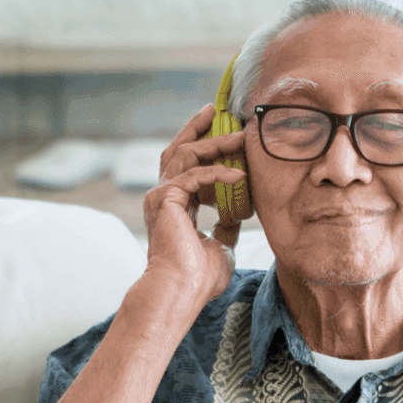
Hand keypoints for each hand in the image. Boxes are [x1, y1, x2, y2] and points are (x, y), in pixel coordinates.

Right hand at [140, 104, 246, 307]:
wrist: (181, 290)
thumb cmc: (198, 277)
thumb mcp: (221, 245)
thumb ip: (226, 226)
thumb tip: (239, 215)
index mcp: (175, 206)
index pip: (187, 167)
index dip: (205, 148)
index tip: (224, 135)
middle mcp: (163, 196)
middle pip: (179, 150)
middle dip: (200, 129)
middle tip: (219, 112)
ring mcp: (161, 196)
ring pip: (187, 155)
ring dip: (214, 143)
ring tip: (240, 137)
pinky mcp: (165, 199)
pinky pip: (195, 175)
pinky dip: (219, 173)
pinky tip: (240, 176)